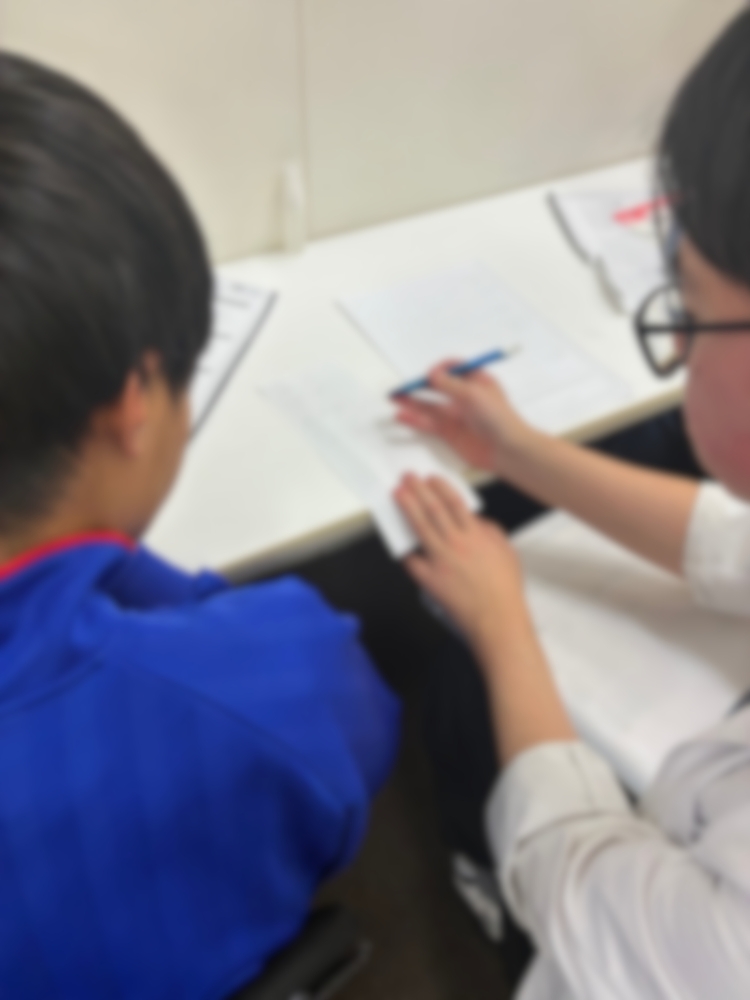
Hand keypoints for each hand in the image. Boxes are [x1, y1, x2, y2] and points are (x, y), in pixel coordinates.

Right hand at [393, 360, 532, 473]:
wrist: (507, 450)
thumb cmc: (500, 419)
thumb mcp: (473, 393)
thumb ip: (449, 383)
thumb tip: (432, 374)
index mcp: (477, 381)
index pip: (454, 368)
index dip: (439, 369)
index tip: (428, 374)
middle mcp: (465, 397)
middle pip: (437, 387)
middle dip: (419, 385)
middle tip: (403, 386)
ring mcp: (457, 416)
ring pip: (429, 406)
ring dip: (412, 402)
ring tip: (395, 398)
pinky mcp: (451, 433)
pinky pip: (429, 423)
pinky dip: (415, 419)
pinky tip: (403, 416)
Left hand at [394, 473, 527, 645]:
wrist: (497, 619)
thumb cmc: (504, 592)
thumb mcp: (507, 552)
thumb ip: (491, 532)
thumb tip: (478, 522)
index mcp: (476, 535)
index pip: (454, 502)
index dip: (440, 487)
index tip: (431, 479)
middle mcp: (457, 544)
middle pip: (433, 509)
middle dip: (418, 490)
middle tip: (408, 478)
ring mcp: (441, 560)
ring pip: (420, 527)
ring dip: (407, 508)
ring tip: (398, 495)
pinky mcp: (430, 579)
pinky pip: (412, 561)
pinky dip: (406, 551)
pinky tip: (399, 543)